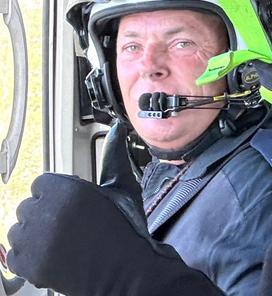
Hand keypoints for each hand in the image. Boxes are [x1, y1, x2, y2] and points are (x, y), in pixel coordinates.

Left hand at [7, 123, 221, 295]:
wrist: (127, 273)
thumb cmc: (126, 230)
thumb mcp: (123, 189)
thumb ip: (113, 156)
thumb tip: (117, 128)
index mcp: (69, 190)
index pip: (41, 185)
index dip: (58, 196)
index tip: (74, 208)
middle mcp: (48, 213)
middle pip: (28, 207)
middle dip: (45, 216)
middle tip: (71, 228)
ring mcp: (35, 241)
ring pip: (18, 231)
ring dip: (34, 237)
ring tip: (61, 244)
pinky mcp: (28, 265)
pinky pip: (14, 255)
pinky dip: (29, 259)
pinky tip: (54, 257)